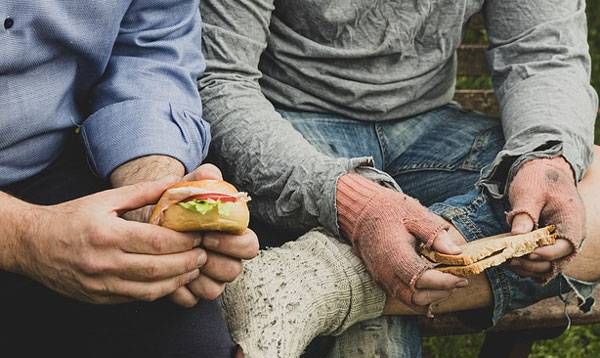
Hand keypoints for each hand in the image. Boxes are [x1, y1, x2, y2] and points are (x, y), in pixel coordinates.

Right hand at [13, 180, 206, 303]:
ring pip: (151, 289)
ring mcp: (101, 284)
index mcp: (107, 235)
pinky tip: (173, 279)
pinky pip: (137, 298)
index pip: (158, 242)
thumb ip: (143, 192)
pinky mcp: (100, 298)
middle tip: (204, 253)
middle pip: (159, 268)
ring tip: (194, 267)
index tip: (200, 234)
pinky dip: (160, 290)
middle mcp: (104, 263)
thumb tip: (176, 184)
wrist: (34, 244)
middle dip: (188, 262)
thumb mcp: (105, 198)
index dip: (184, 241)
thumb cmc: (72, 217)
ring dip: (179, 280)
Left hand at [169, 164, 259, 306]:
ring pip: (215, 290)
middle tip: (192, 247)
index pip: (250, 246)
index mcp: (233, 235)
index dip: (232, 243)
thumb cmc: (174, 205)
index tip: (208, 233)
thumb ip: (202, 178)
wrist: (147, 221)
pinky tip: (166, 272)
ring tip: (177, 259)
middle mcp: (226, 259)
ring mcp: (210, 279)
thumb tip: (212, 173)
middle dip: (212, 260)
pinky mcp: (191, 293)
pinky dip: (179, 289)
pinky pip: (191, 300)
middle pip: (234, 271)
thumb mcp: (186, 188)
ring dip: (196, 276)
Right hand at [337, 174, 466, 309]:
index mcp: (394, 254)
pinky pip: (402, 296)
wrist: (361, 211)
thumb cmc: (389, 210)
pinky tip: (433, 286)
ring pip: (409, 301)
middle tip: (458, 281)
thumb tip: (456, 252)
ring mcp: (382, 278)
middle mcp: (386, 271)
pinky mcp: (382, 279)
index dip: (444, 282)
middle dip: (441, 293)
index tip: (462, 278)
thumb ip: (435, 234)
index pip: (422, 279)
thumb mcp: (415, 214)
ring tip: (447, 283)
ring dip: (431, 297)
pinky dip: (420, 296)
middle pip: (416, 298)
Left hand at [506, 156, 584, 280]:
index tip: (522, 252)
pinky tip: (509, 259)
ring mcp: (559, 243)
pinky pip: (540, 263)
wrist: (542, 172)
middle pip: (555, 263)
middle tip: (508, 258)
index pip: (562, 247)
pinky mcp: (547, 245)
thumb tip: (517, 236)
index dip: (543, 253)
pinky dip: (526, 265)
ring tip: (505, 261)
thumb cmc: (538, 179)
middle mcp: (569, 237)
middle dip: (531, 264)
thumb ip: (525, 213)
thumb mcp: (529, 192)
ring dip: (527, 268)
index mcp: (572, 222)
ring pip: (546, 267)